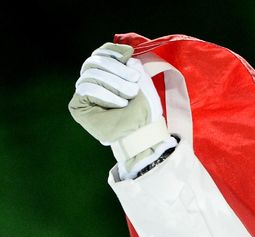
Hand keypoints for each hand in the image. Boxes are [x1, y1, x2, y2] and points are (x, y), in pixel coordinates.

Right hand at [68, 42, 175, 177]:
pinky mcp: (78, 106)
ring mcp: (83, 94)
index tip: (127, 53)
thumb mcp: (143, 84)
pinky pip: (87, 89)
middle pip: (93, 62)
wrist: (143, 134)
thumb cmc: (144, 112)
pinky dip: (105, 94)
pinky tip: (119, 103)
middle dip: (116, 69)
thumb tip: (126, 54)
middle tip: (134, 80)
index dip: (111, 51)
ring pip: (90, 74)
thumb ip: (133, 67)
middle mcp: (92, 82)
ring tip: (130, 95)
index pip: (100, 54)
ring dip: (114, 83)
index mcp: (106, 75)